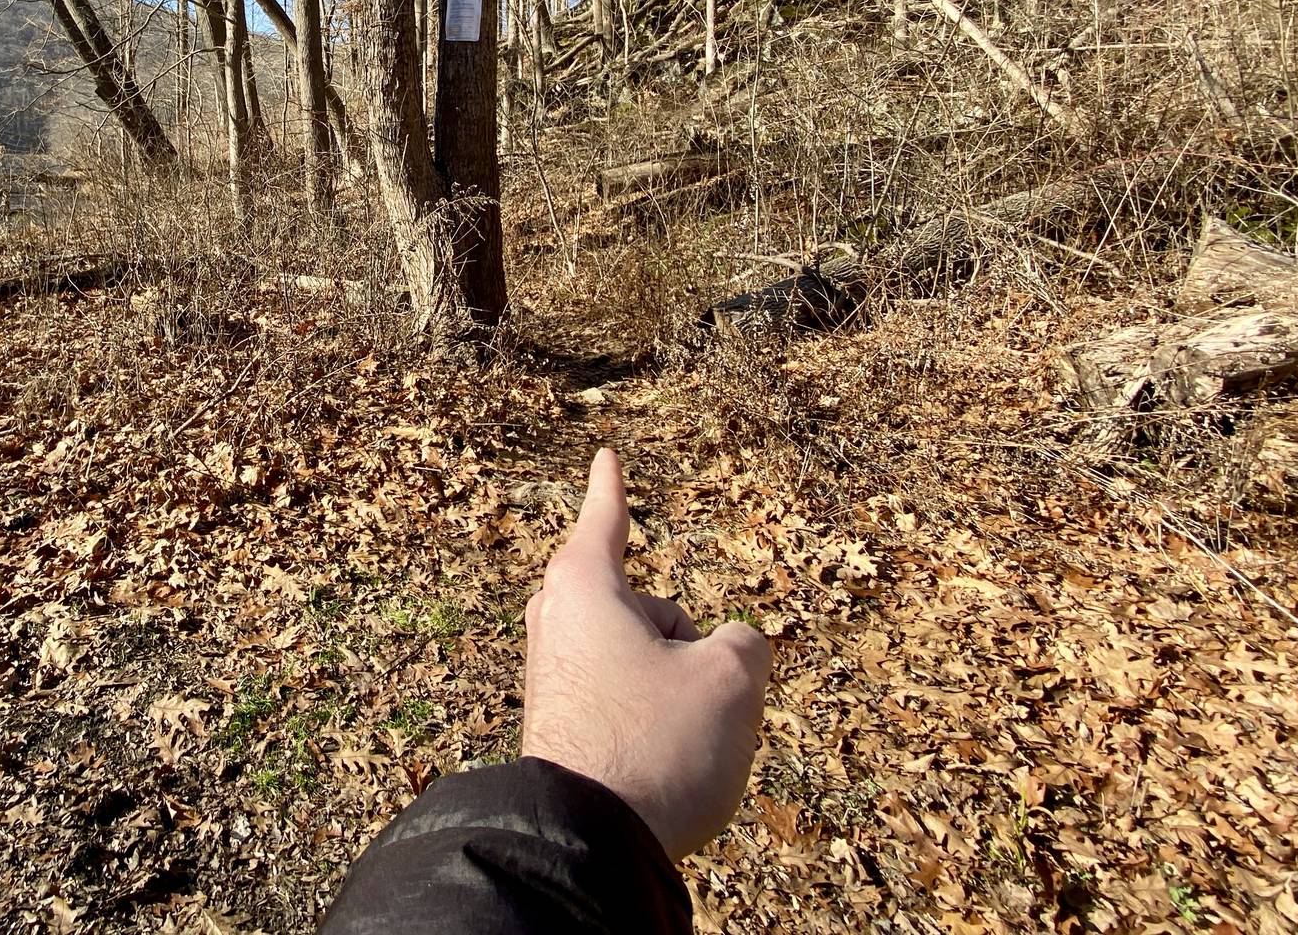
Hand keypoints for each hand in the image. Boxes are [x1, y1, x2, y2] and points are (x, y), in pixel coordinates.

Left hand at [521, 448, 771, 859]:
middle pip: (653, 613)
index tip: (606, 455)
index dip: (615, 489)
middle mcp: (555, 624)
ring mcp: (553, 679)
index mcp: (584, 588)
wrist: (592, 843)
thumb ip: (744, 644)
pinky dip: (656, 733)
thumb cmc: (657, 744)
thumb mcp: (733, 679)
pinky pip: (631, 709)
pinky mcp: (560, 727)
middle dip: (685, 650)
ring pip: (649, 667)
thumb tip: (727, 654)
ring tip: (671, 750)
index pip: (609, 522)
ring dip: (677, 698)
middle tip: (686, 706)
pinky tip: (657, 775)